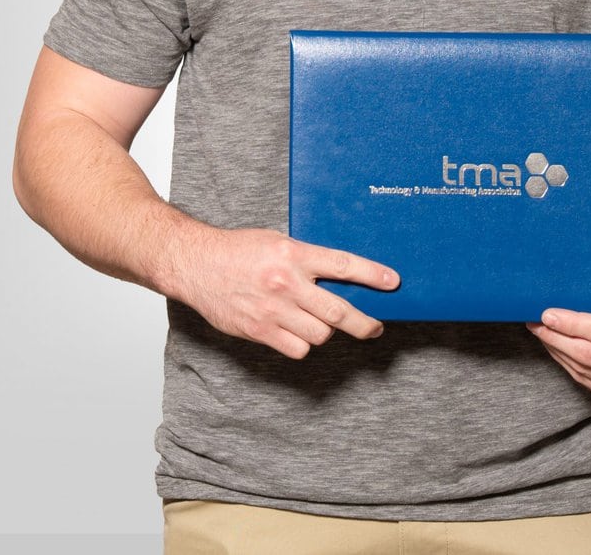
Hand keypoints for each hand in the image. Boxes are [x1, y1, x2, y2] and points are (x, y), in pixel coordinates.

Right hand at [179, 227, 399, 359]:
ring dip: (325, 331)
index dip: (372, 275)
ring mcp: (273, 310)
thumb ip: (307, 259)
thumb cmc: (239, 250)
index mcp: (294, 253)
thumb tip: (341, 276)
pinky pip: (297, 348)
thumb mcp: (278, 241)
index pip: (343, 265)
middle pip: (339, 311)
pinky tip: (296, 332)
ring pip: (320, 334)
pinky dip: (301, 344)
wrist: (198, 264)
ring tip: (320, 322)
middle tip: (375, 327)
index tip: (393, 282)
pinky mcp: (259, 330)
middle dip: (364, 323)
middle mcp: (286, 282)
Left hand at [526, 287, 590, 407]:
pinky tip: (556, 348)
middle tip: (534, 320)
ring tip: (539, 331)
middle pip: (588, 353)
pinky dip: (568, 364)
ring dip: (557, 350)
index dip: (572, 323)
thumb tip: (587, 270)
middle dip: (556, 336)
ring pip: (584, 370)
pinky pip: (588, 381)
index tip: (547, 313)